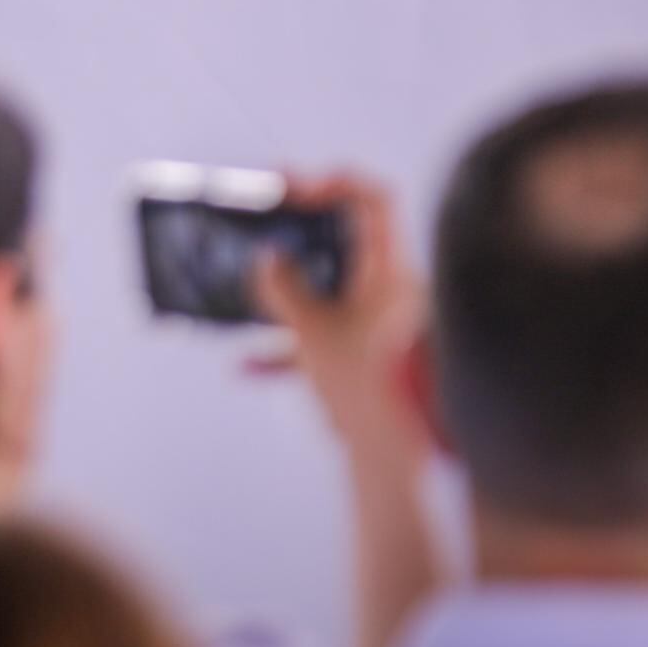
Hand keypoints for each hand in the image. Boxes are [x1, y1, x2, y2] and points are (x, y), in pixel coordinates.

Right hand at [250, 168, 445, 646]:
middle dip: (300, 235)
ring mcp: (388, 328)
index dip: (330, 181)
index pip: (371, 198)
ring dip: (290, 293)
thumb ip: (285, 288)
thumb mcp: (312, 333)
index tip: (287, 188)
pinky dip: (293, 345)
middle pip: (349, 241)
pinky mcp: (377, 361)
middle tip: (262, 226)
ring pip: (335, 291)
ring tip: (248, 296)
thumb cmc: (367, 392)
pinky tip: (249, 368)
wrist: (399, 465)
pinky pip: (332, 337)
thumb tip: (270, 259)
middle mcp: (397, 293)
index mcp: (392, 273)